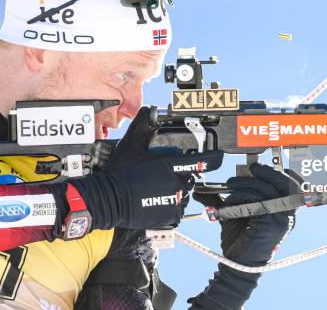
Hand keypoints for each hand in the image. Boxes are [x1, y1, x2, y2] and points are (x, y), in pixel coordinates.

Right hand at [67, 107, 223, 229]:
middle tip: (164, 174)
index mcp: (170, 165)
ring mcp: (174, 200)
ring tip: (157, 188)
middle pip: (191, 176)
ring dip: (176, 189)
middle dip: (181, 174)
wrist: (107, 200)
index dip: (215, 157)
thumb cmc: (119, 173)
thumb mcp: (131, 145)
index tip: (219, 155)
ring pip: (185, 193)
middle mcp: (176, 182)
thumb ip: (143, 125)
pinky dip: (171, 205)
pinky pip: (178, 209)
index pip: (202, 161)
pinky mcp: (170, 215)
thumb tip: (149, 110)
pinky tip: (157, 200)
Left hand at [189, 164, 298, 309]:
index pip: (294, 185)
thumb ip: (228, 198)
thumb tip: (204, 189)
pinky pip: (257, 199)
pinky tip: (230, 201)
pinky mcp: (270, 223)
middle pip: (284, 183)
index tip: (259, 168)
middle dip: (265, 172)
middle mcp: (286, 214)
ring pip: (267, 188)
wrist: (236, 265)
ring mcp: (281, 219)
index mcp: (284, 211)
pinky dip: (241, 195)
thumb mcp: (235, 213)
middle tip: (249, 169)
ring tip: (231, 186)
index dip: (281, 172)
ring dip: (246, 183)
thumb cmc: (239, 240)